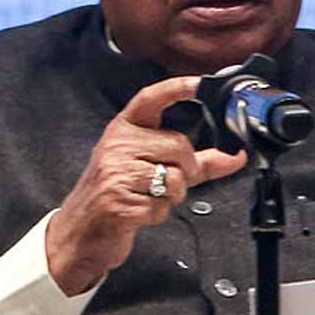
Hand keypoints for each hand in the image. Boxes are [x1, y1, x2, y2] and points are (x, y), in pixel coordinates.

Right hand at [46, 76, 246, 295]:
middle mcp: (117, 145)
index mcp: (123, 130)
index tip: (201, 82)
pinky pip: (161, 207)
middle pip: (179, 146)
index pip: (150, 99)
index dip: (176, 87)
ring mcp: (115, 173)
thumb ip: (196, 162)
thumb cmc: (117, 194)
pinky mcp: (118, 202)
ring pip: (174, 179)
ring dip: (171, 197)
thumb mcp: (149, 168)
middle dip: (185, 170)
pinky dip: (157, 214)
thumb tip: (235, 156)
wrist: (79, 231)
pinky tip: (139, 212)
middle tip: (166, 181)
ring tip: (148, 197)